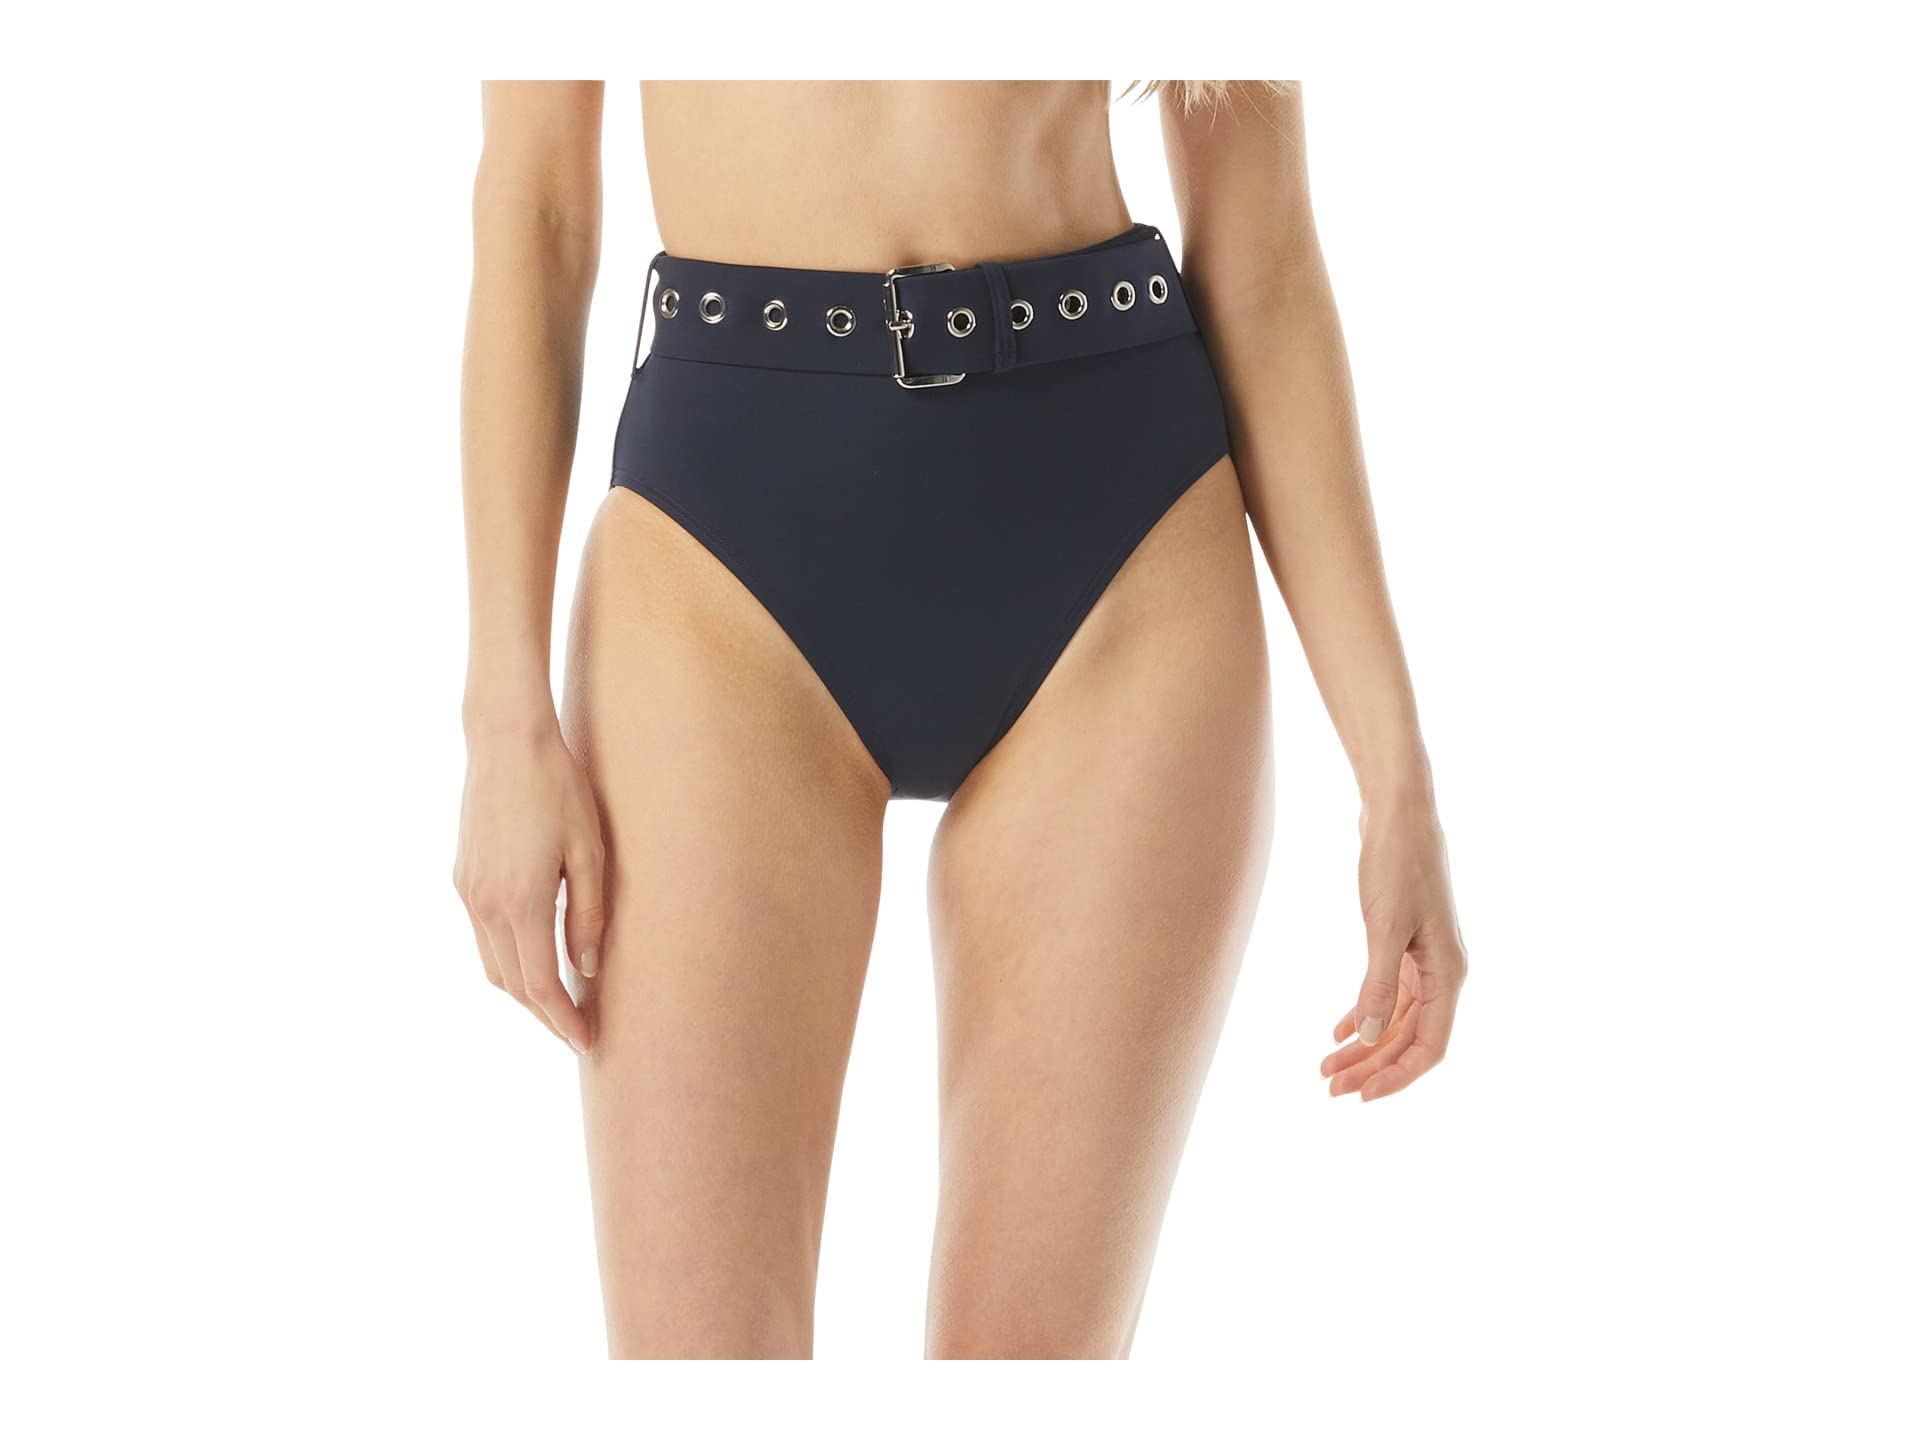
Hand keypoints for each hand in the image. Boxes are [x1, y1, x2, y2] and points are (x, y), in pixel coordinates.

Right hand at [453, 718, 605, 1053]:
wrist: (505, 740)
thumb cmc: (558, 788)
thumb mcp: (590, 850)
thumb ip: (589, 915)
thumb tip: (587, 968)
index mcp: (522, 902)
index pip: (541, 985)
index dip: (564, 1021)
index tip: (587, 1041)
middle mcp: (486, 906)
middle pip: (514, 985)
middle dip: (546, 1016)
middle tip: (579, 1031)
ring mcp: (468, 893)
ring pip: (493, 966)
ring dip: (524, 992)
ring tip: (561, 1003)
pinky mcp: (462, 879)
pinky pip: (483, 939)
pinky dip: (508, 961)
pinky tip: (535, 959)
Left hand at [1321, 800, 1466, 1100]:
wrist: (1398, 812)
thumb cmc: (1396, 862)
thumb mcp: (1384, 925)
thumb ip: (1378, 982)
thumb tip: (1372, 1037)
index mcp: (1448, 974)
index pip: (1430, 1046)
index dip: (1397, 1076)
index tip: (1361, 1096)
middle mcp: (1442, 972)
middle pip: (1410, 1038)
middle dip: (1372, 1067)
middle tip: (1329, 1088)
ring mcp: (1425, 958)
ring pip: (1396, 1019)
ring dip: (1365, 1045)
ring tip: (1325, 1068)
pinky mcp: (1405, 943)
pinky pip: (1388, 994)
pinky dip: (1365, 1013)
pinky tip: (1337, 1032)